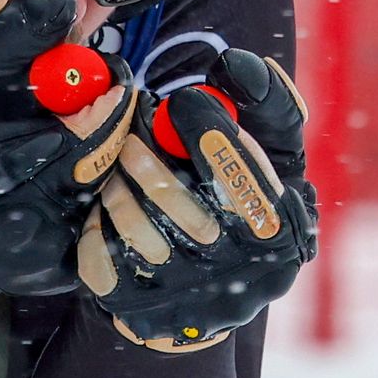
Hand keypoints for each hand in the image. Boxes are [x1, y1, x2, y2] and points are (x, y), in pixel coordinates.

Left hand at [78, 49, 316, 351]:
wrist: (208, 293)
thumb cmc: (245, 201)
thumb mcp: (275, 157)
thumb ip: (269, 104)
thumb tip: (237, 65)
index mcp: (280, 234)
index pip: (240, 175)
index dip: (204, 128)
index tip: (180, 101)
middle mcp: (238, 277)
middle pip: (176, 202)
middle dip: (145, 153)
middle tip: (133, 130)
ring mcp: (186, 300)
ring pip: (132, 226)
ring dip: (118, 183)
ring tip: (120, 167)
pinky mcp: (139, 313)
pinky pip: (98, 255)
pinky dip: (97, 222)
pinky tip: (109, 209)